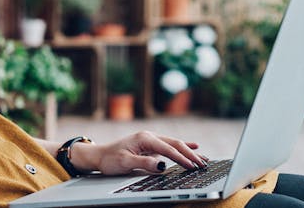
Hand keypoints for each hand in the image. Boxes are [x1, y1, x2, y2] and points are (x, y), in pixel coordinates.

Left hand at [73, 131, 209, 175]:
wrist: (99, 155)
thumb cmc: (110, 159)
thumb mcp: (125, 163)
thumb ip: (144, 163)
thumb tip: (162, 165)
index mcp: (145, 138)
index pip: (168, 149)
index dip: (182, 158)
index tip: (192, 166)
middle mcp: (150, 136)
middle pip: (175, 144)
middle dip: (191, 154)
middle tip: (204, 164)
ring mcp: (151, 140)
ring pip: (175, 144)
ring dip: (190, 151)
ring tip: (204, 158)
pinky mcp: (151, 145)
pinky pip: (170, 146)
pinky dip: (183, 147)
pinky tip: (194, 146)